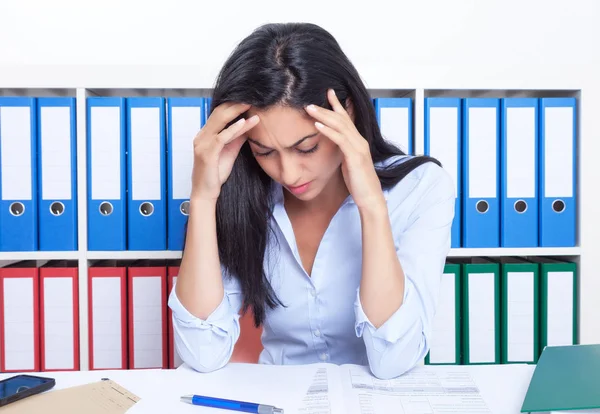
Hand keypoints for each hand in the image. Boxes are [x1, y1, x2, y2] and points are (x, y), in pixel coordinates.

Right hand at [191, 102, 259, 201]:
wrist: (205, 193)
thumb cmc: (216, 174)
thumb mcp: (230, 152)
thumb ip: (236, 138)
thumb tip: (247, 125)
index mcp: (206, 134)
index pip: (219, 114)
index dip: (233, 105)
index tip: (248, 99)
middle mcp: (202, 136)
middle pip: (218, 113)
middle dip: (235, 103)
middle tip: (251, 96)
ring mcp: (202, 143)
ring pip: (219, 121)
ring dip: (236, 111)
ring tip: (250, 104)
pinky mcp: (207, 153)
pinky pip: (221, 137)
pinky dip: (234, 129)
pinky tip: (245, 123)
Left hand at [305, 89, 384, 209]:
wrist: (370, 197)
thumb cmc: (359, 183)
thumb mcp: (348, 164)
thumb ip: (343, 153)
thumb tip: (333, 147)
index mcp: (358, 142)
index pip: (347, 119)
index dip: (337, 105)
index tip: (328, 93)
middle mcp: (360, 141)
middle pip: (342, 119)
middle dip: (327, 108)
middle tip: (311, 100)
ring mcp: (359, 148)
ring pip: (340, 126)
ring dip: (324, 116)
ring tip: (310, 109)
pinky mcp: (355, 157)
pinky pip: (340, 140)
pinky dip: (328, 131)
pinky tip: (318, 126)